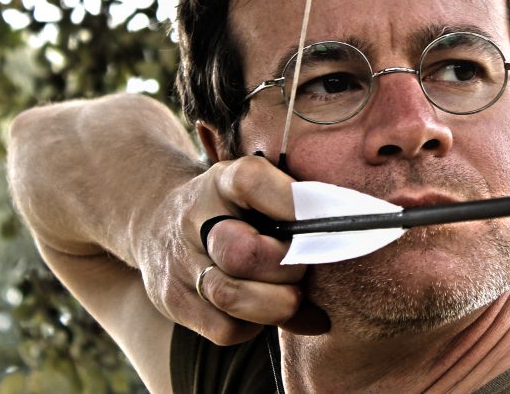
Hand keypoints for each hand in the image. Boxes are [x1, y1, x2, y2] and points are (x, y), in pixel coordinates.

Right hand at [135, 154, 329, 344]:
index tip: (328, 216)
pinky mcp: (174, 300)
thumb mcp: (253, 190)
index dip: (291, 201)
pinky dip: (256, 324)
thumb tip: (351, 231)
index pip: (250, 181)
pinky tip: (265, 309)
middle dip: (287, 267)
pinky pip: (226, 328)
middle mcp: (195, 217)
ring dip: (277, 302)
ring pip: (233, 295)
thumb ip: (290, 206)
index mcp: (221, 181)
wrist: (158, 225)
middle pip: (243, 251)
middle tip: (306, 265)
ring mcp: (180, 262)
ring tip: (293, 295)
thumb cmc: (231, 210)